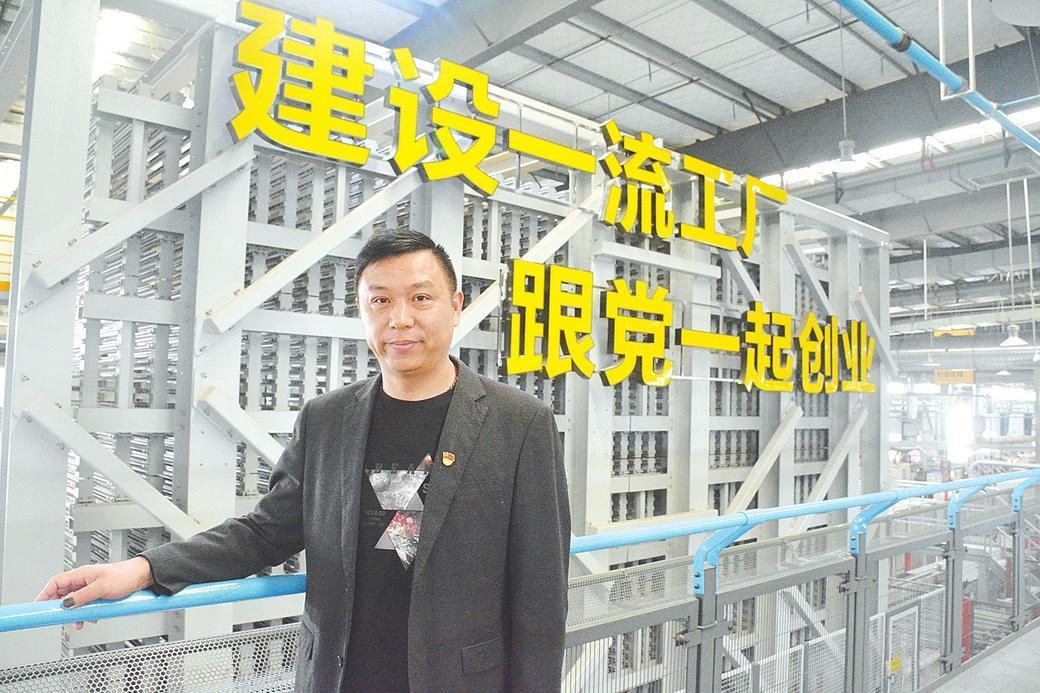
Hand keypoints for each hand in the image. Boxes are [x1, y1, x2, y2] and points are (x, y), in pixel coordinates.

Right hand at [35, 557, 154, 629]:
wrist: (142, 577)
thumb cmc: (125, 576)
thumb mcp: (101, 588)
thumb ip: (82, 597)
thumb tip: (65, 604)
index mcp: (82, 574)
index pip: (56, 582)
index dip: (45, 594)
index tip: (39, 606)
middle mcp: (84, 580)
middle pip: (63, 594)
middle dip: (61, 607)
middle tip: (61, 618)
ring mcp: (91, 587)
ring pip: (74, 601)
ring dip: (75, 613)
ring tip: (80, 622)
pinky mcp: (98, 594)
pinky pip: (86, 605)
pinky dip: (86, 613)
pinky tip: (92, 618)